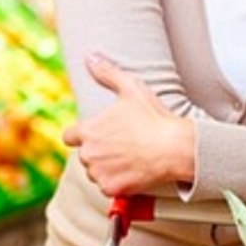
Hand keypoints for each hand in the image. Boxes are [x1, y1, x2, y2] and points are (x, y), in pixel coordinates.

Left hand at [63, 54, 195, 196]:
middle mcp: (88, 154)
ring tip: (131, 156)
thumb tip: (90, 57)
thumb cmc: (154, 118)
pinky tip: (135, 169)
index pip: (70, 136)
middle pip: (85, 155)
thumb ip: (107, 73)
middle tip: (124, 144)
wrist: (176, 148)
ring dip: (108, 167)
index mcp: (88, 131)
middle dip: (100, 151)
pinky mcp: (112, 189)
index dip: (84, 135)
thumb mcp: (132, 88)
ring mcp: (99, 173)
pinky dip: (119, 181)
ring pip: (96, 172)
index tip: (100, 134)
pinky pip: (109, 187)